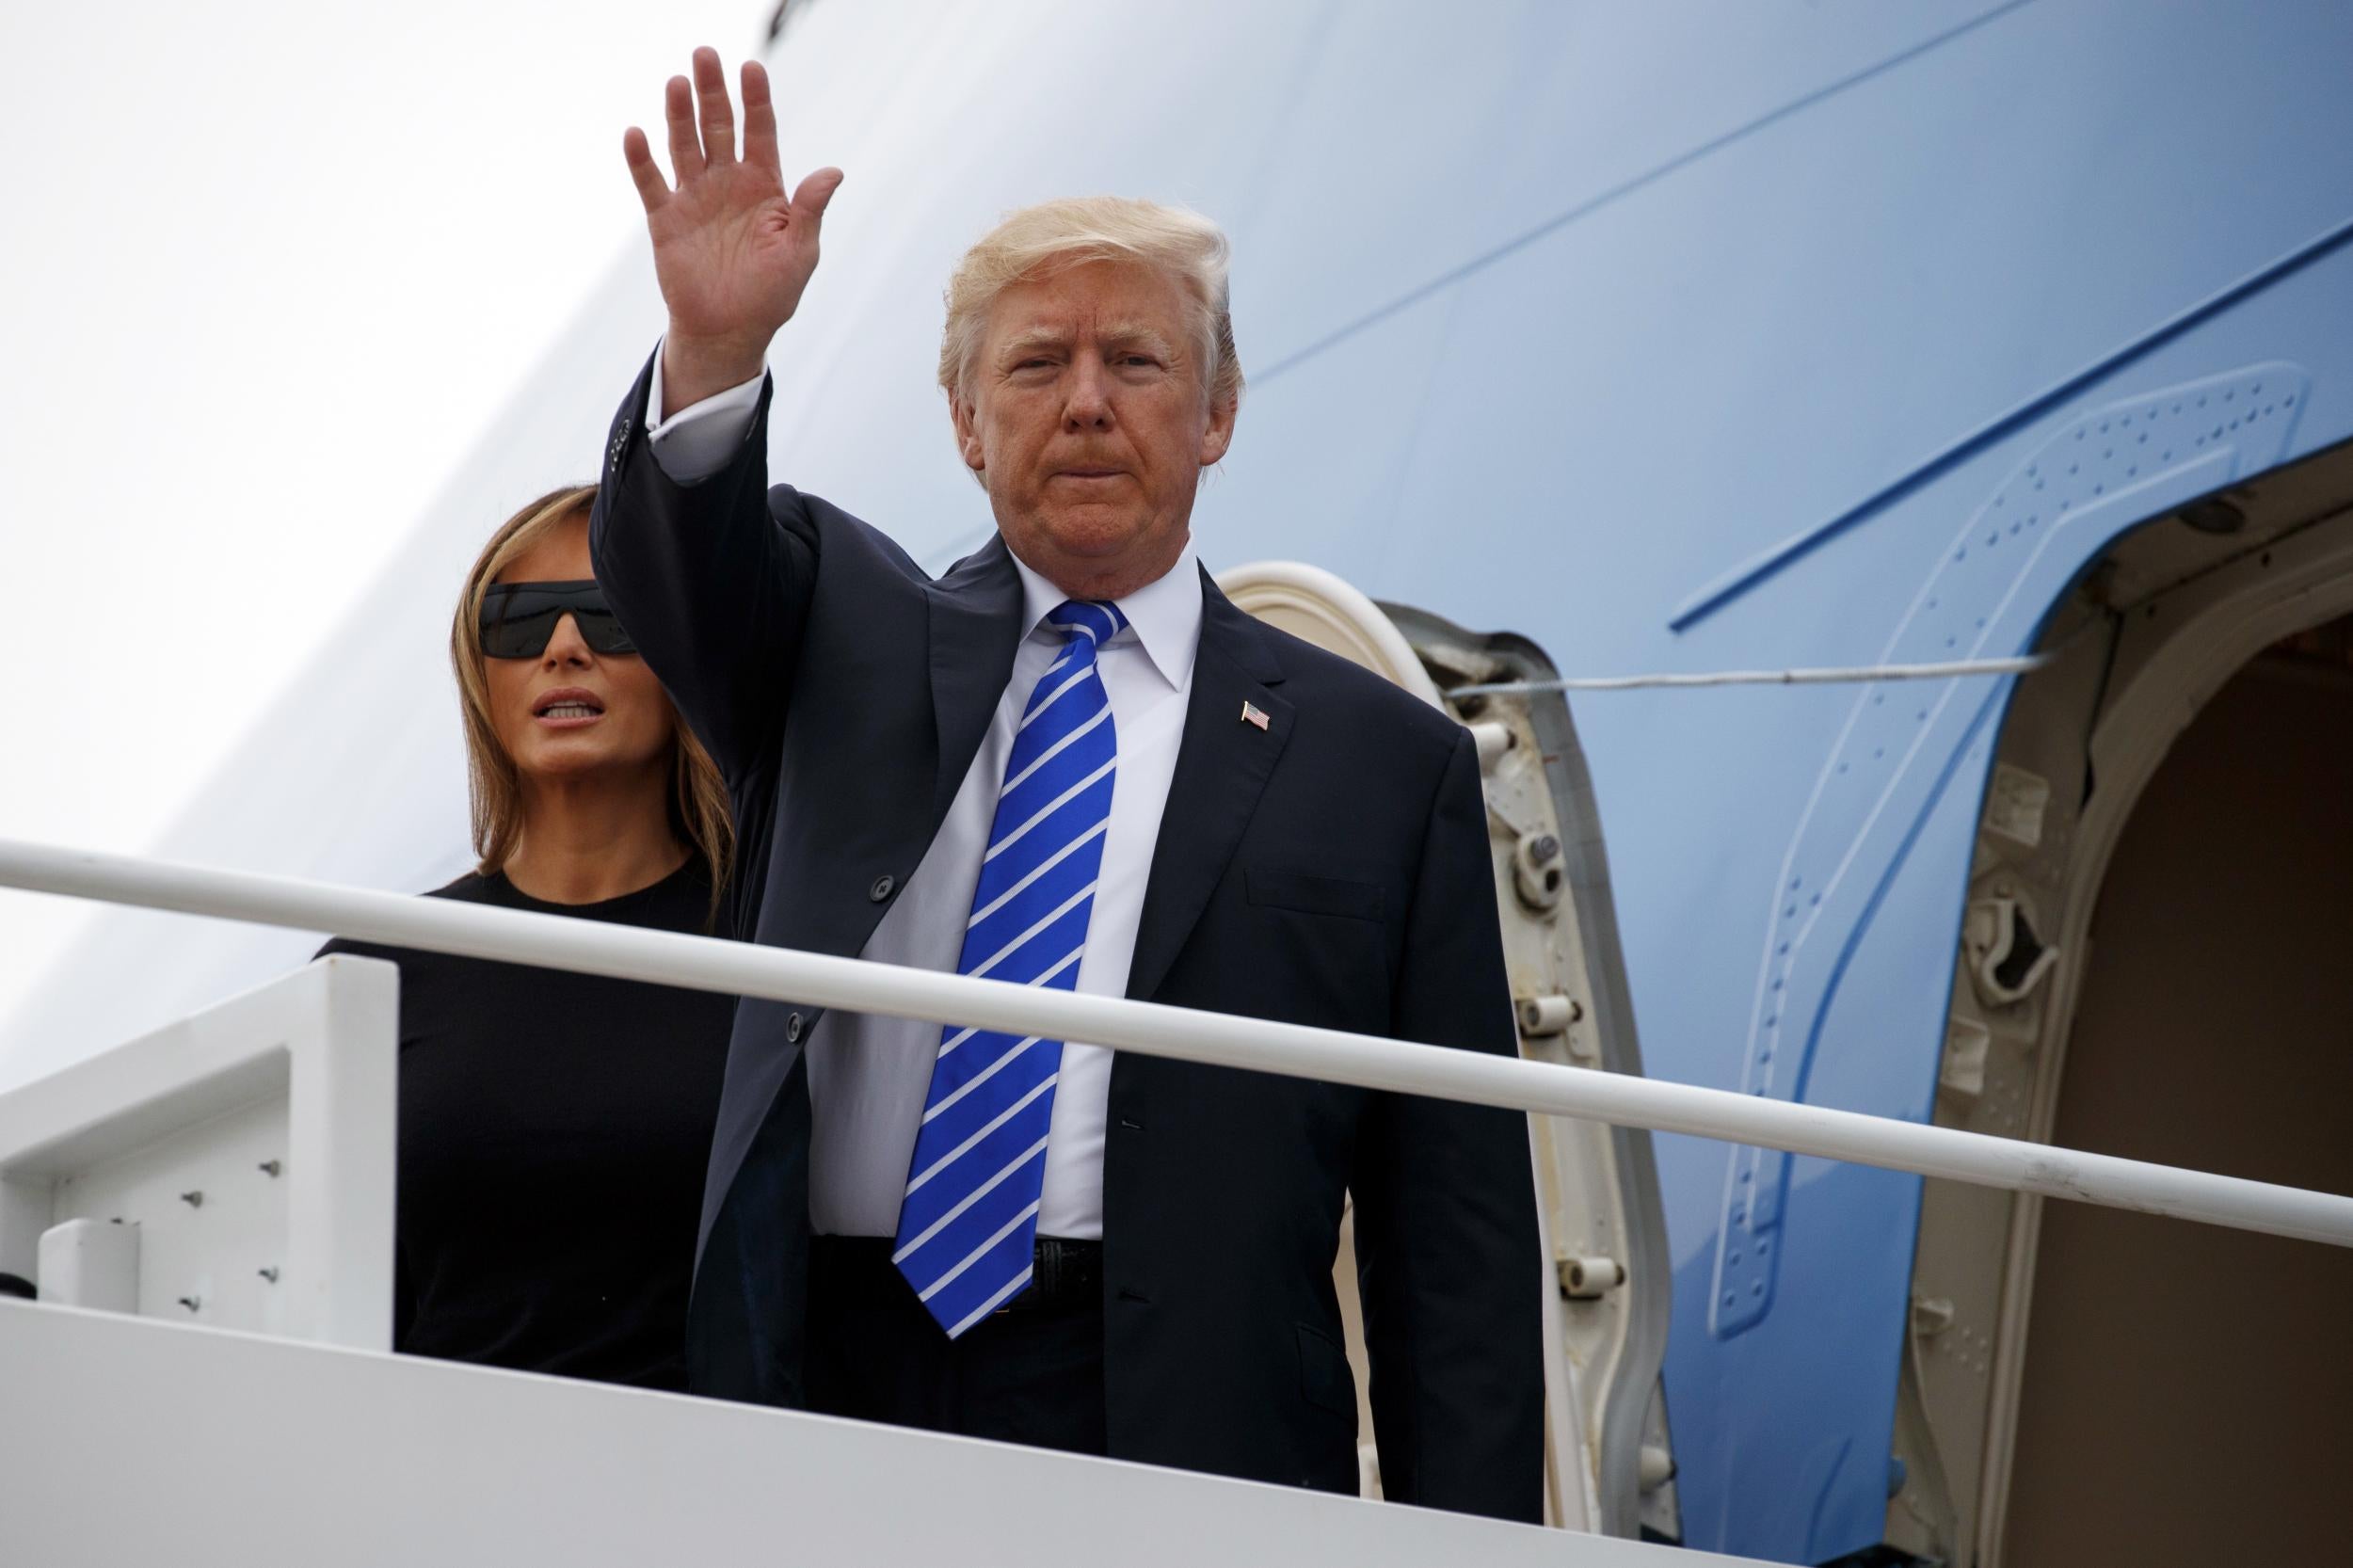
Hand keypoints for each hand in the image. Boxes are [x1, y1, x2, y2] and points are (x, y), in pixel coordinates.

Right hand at [624, 48, 842, 413]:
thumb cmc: (772, 294)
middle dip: (713, 91)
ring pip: (685, 145)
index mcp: (764, 186)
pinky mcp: (666, 220)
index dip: (756, 100)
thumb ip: (810, 209)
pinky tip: (637, 134)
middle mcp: (727, 183)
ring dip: (679, 115)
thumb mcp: (801, 252)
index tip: (752, 67)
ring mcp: (695, 198)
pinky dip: (642, 160)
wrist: (731, 332)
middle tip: (705, 54)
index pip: (760, 131)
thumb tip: (833, 172)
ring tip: (677, 82)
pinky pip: (651, 184)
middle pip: (719, 126)